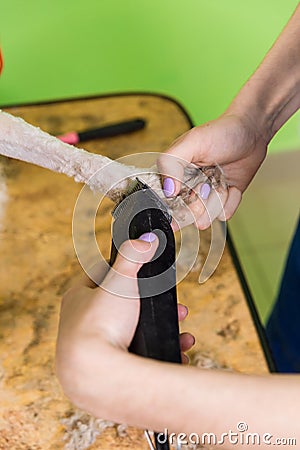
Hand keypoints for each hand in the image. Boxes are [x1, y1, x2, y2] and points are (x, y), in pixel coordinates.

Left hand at [56, 236, 194, 391]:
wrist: (95, 376)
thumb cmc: (101, 323)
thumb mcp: (119, 280)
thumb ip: (133, 255)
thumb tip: (147, 238)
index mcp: (77, 299)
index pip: (100, 276)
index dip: (124, 271)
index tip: (144, 271)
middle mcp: (81, 324)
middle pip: (126, 308)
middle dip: (155, 306)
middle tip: (178, 307)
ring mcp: (96, 349)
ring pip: (136, 332)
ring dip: (164, 328)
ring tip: (184, 327)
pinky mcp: (109, 371)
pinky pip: (141, 356)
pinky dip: (161, 350)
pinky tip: (180, 349)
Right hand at [157, 113, 267, 228]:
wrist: (252, 133)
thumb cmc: (221, 132)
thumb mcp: (192, 142)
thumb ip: (171, 163)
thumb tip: (168, 191)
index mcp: (173, 173)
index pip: (166, 200)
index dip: (177, 202)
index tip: (187, 192)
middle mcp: (188, 187)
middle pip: (187, 213)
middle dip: (199, 202)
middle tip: (205, 186)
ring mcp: (206, 196)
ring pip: (206, 216)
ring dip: (217, 200)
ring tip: (221, 181)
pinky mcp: (223, 200)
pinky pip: (224, 214)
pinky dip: (231, 202)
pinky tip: (232, 186)